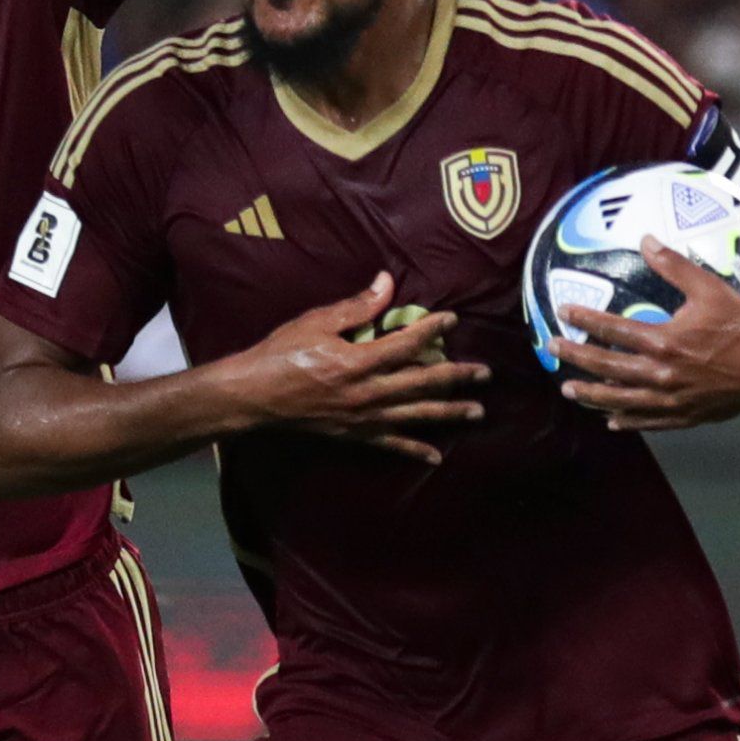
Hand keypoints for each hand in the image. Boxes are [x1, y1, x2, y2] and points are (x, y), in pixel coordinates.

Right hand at [223, 270, 489, 465]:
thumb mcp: (316, 322)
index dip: (433, 330)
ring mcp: (364, 418)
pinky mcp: (355, 435)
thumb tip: (387, 284)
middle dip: (458, 376)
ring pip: (416, 415)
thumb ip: (356, 307)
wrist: (254, 396)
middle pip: (423, 383)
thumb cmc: (281, 354)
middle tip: (485, 373)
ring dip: (449, 413)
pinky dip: (414, 450)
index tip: (452, 319)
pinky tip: (436, 457)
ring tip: (477, 412)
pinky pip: (391, 445)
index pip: (407, 344)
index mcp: (358, 360)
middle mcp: (368, 392)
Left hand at [554, 246, 739, 430]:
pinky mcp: (685, 417)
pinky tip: (612, 419)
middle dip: (576, 357)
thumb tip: (646, 240)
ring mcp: (671, 400)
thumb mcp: (709, 288)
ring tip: (568, 390)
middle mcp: (660, 374)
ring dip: (591, 395)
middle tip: (552, 349)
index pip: (612, 330)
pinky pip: (648, 421)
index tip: (562, 312)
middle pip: (606, 368)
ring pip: (620, 400)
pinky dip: (627, 420)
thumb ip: (674, 265)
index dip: (585, 320)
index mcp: (663, 341)